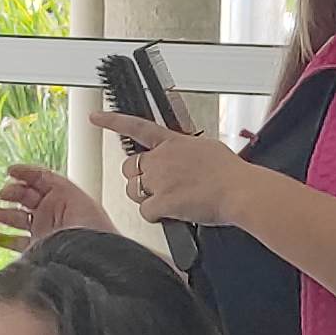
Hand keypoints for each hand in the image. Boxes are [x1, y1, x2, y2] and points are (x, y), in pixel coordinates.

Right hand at [0, 163, 113, 250]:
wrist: (91, 255)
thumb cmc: (88, 224)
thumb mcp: (69, 192)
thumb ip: (47, 180)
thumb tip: (21, 175)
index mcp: (62, 196)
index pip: (40, 180)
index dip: (24, 173)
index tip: (10, 171)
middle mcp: (52, 212)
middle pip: (26, 198)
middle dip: (12, 193)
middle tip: (2, 194)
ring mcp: (43, 231)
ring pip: (18, 220)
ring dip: (5, 215)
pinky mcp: (36, 250)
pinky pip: (15, 243)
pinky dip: (1, 239)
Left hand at [106, 112, 250, 227]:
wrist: (240, 191)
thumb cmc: (230, 174)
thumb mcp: (207, 149)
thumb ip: (187, 151)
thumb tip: (184, 158)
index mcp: (173, 142)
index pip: (136, 127)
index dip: (113, 122)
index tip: (96, 118)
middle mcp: (161, 158)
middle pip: (129, 167)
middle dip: (138, 179)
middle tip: (157, 187)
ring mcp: (159, 180)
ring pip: (133, 191)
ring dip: (145, 198)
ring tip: (169, 201)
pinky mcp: (161, 202)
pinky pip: (146, 212)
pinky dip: (156, 216)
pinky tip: (172, 213)